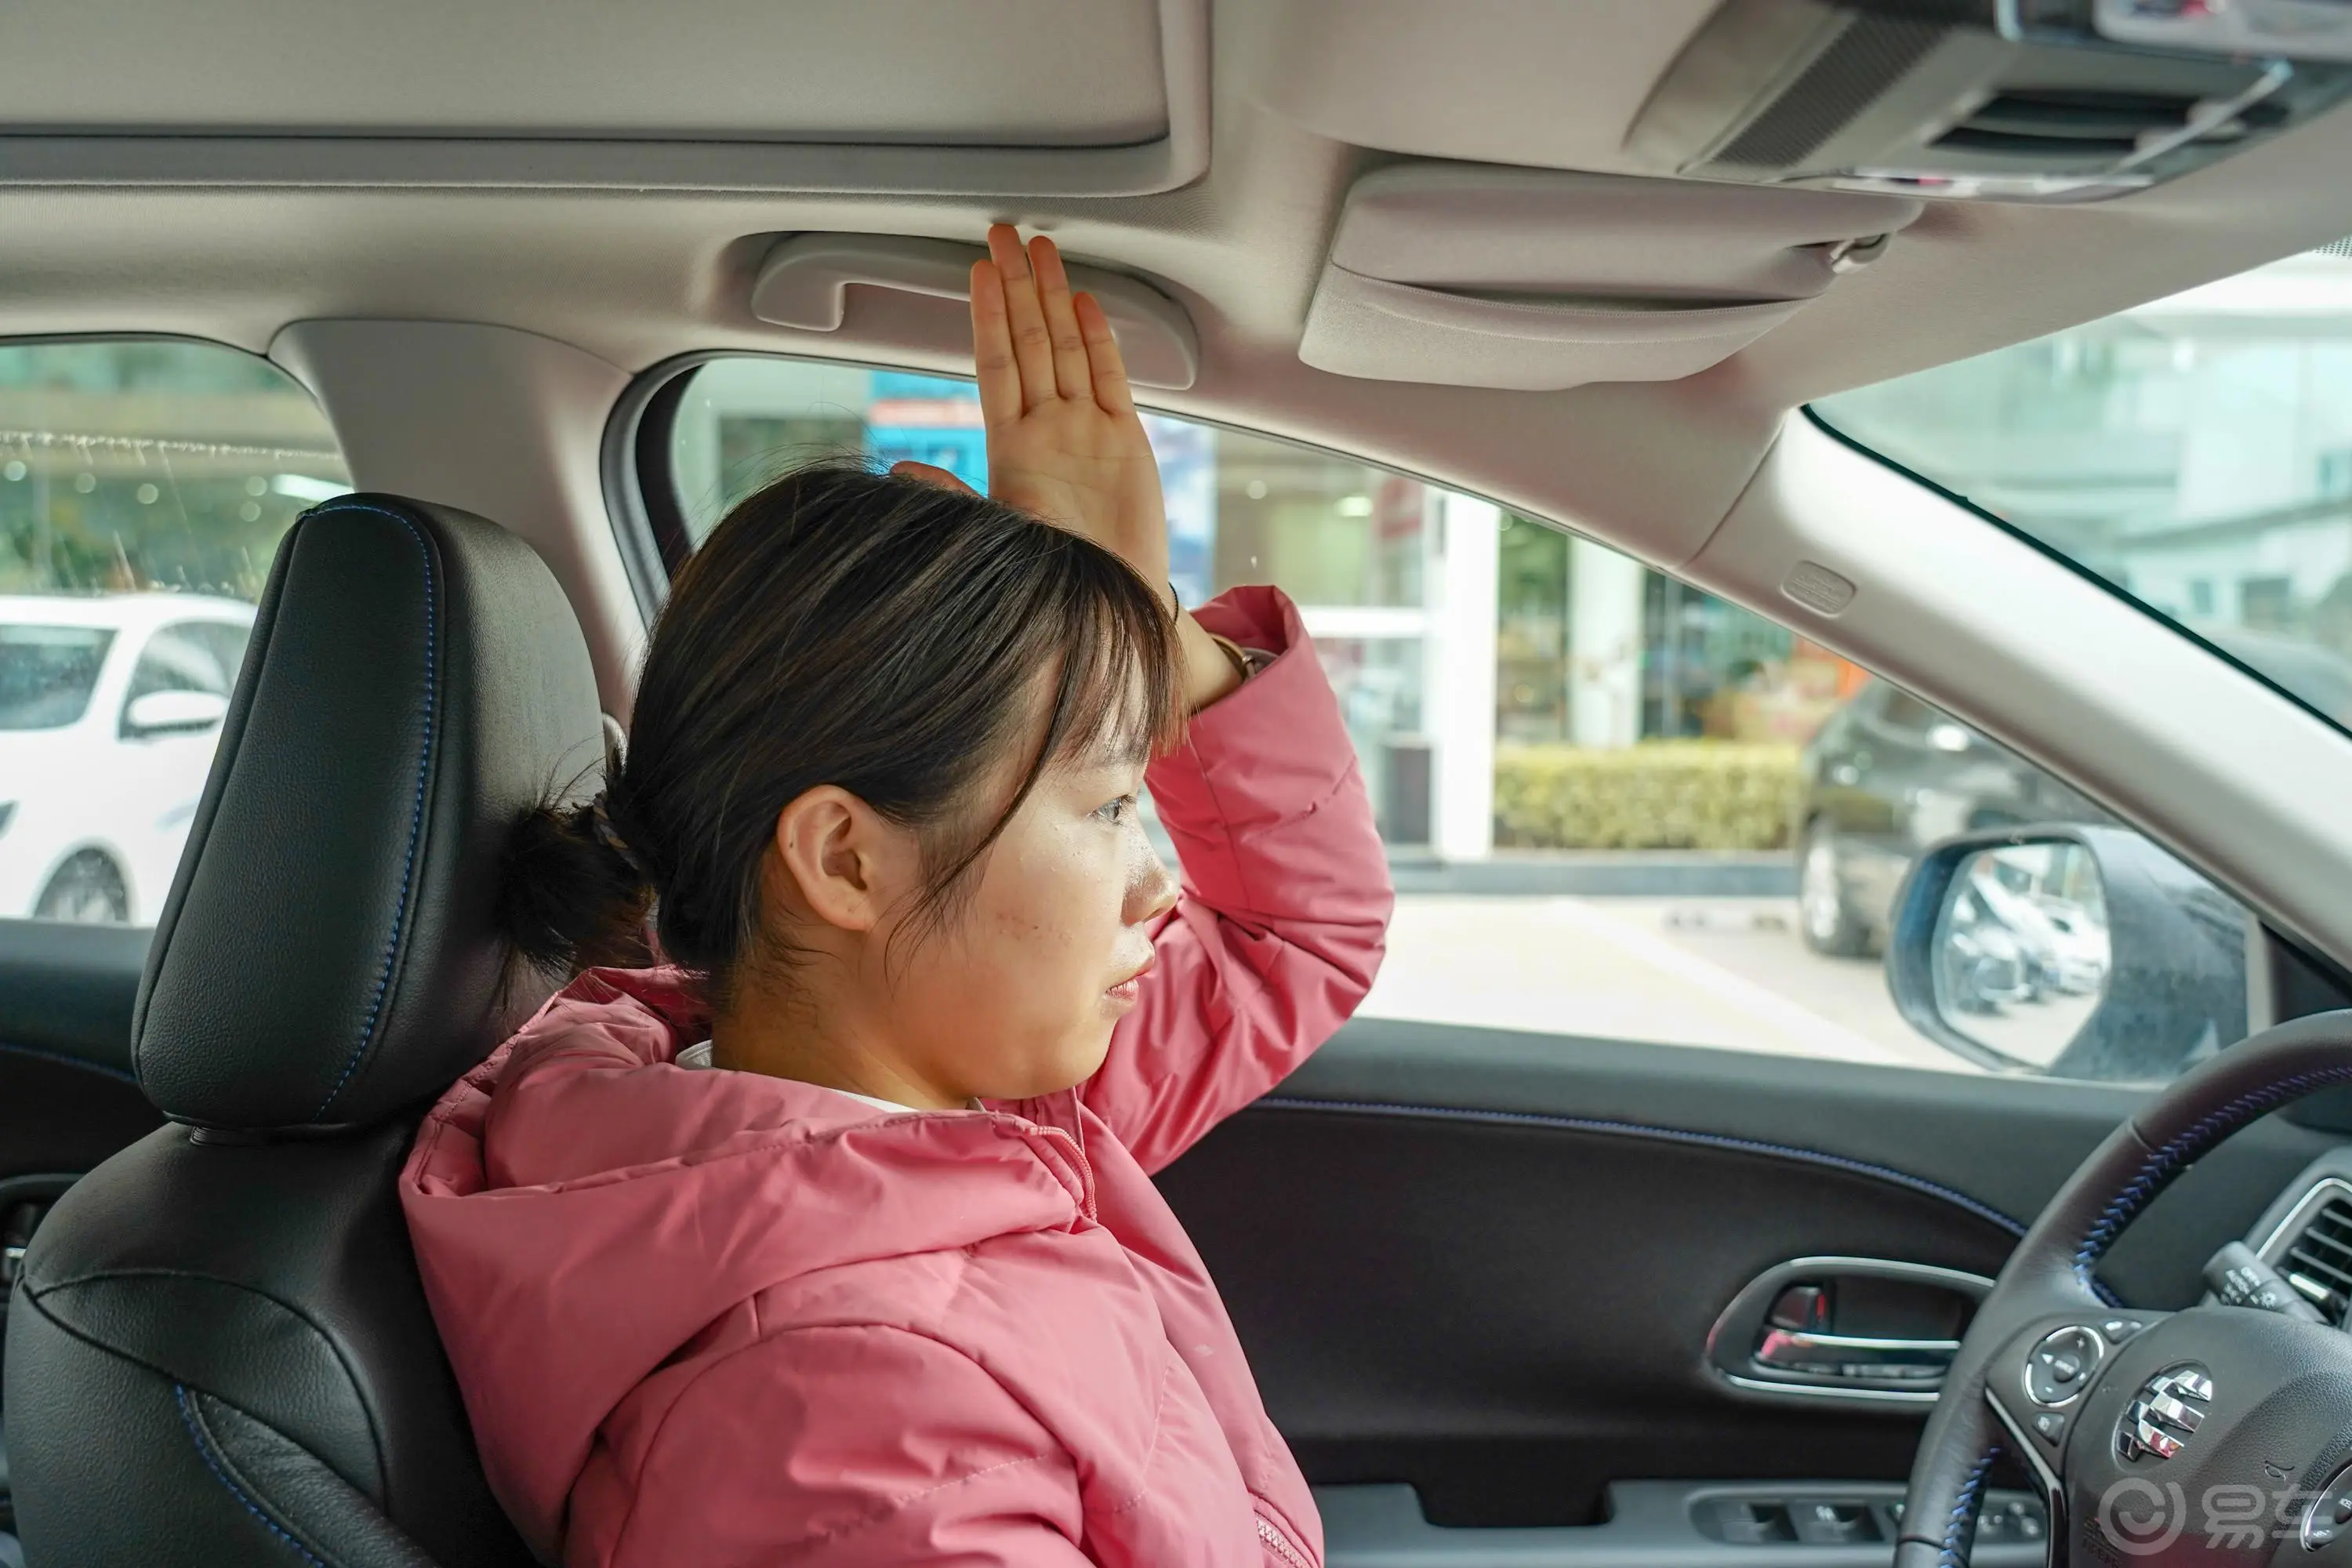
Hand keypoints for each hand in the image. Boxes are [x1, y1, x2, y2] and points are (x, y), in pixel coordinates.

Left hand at [893, 223, 1240, 710]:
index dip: (989, 316)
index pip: (997, 364)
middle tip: (1007, 233)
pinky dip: (1100, 340)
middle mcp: (1048, 428)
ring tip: (1042, 250)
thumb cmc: (1051, 578)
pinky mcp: (1127, 441)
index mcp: (1012, 447)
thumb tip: (899, 475)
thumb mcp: (995, 536)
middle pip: (1031, 340)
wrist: (1110, 606)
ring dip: (1055, 298)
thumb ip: (955, 499)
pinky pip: (1111, 378)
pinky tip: (1085, 304)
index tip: (979, 271)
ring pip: (1068, 348)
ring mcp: (1087, 430)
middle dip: (1019, 286)